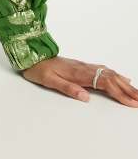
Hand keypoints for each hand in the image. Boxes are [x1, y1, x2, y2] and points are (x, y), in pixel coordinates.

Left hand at [19, 56, 137, 106]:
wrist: (31, 55)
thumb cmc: (38, 69)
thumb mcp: (49, 81)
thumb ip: (67, 88)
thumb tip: (85, 97)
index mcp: (78, 73)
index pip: (105, 83)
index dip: (120, 93)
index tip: (132, 103)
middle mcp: (84, 68)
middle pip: (111, 78)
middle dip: (127, 89)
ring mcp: (83, 66)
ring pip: (108, 73)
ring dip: (124, 82)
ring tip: (136, 92)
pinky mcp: (81, 66)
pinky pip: (103, 70)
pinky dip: (115, 75)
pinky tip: (120, 78)